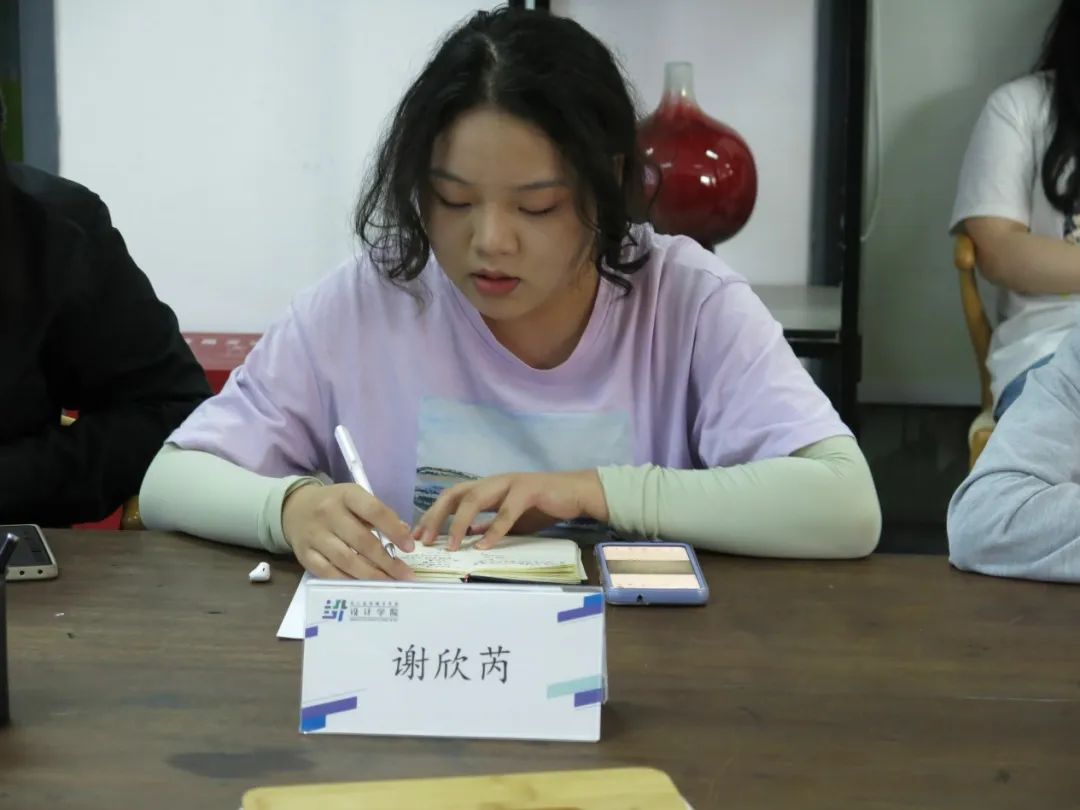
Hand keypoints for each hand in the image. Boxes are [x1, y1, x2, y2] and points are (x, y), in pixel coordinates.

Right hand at [282, 483, 415, 579]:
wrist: (295, 508)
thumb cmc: (335, 505)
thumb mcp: (356, 499)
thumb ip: (380, 516)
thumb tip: (405, 534)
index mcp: (347, 495)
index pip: (374, 511)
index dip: (394, 530)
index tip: (410, 548)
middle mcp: (328, 513)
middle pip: (361, 541)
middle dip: (386, 561)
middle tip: (405, 575)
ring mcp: (314, 535)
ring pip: (346, 560)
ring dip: (370, 575)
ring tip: (389, 583)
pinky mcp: (304, 554)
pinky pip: (328, 572)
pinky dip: (348, 581)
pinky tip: (364, 586)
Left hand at [413, 470, 608, 550]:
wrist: (576, 494)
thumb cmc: (544, 506)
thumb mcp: (511, 519)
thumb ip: (489, 525)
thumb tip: (468, 538)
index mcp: (487, 488)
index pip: (451, 497)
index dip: (432, 514)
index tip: (417, 536)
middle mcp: (493, 482)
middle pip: (455, 493)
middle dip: (436, 516)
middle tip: (423, 539)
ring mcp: (510, 483)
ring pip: (475, 499)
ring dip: (459, 523)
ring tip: (451, 546)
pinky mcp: (528, 490)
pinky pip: (506, 512)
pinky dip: (494, 530)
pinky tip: (484, 546)